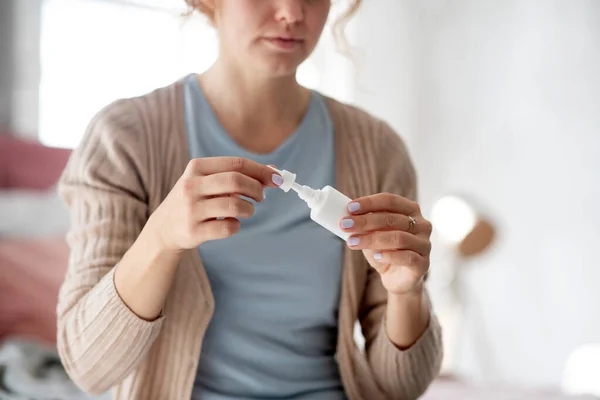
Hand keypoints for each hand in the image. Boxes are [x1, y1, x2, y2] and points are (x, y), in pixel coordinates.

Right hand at [147, 157, 280, 252]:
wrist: (163, 229)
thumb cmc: (195, 200)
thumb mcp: (208, 181)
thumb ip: (238, 174)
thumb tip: (273, 171)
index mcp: (196, 167)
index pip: (237, 163)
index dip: (261, 171)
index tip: (278, 179)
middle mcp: (191, 186)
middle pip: (236, 181)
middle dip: (257, 189)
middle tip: (261, 197)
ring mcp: (191, 209)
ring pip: (235, 205)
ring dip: (249, 209)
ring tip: (246, 211)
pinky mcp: (194, 231)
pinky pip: (229, 227)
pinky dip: (236, 225)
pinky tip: (230, 223)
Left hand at [340, 193, 431, 294]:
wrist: (397, 278)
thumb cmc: (385, 250)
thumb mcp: (373, 234)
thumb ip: (365, 224)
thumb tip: (346, 217)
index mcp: (411, 210)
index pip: (390, 201)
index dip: (369, 203)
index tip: (349, 208)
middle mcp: (422, 225)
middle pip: (392, 219)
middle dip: (365, 221)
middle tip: (345, 225)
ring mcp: (425, 244)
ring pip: (398, 238)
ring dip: (372, 239)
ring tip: (352, 242)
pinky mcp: (423, 264)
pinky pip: (407, 257)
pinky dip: (389, 255)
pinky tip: (376, 256)